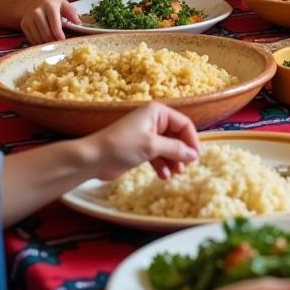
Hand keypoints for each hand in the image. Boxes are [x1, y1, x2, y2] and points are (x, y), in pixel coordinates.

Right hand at [19, 0, 81, 43]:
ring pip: (38, 38)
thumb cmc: (51, 3)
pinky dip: (39, 42)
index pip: (55, 25)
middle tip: (60, 45)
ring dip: (47, 44)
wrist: (32, 1)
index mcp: (49, 6)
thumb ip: (71, 13)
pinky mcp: (23, 24)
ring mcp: (28, 18)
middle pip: (46, 34)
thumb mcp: (63, 3)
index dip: (60, 36)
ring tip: (53, 44)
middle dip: (54, 42)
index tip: (64, 41)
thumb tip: (79, 23)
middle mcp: (37, 12)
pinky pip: (32, 39)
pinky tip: (45, 41)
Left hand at [82, 101, 198, 180]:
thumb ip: (175, 149)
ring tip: (175, 174)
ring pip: (168, 147)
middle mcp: (153, 121)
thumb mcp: (152, 146)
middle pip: (176, 136)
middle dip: (181, 152)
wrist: (92, 159)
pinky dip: (162, 164)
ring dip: (173, 160)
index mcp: (157, 112)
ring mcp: (146, 134)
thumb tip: (194, 154)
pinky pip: (158, 154)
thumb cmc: (122, 146)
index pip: (184, 124)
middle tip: (185, 168)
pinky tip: (163, 176)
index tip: (196, 157)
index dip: (192, 140)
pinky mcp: (140, 148)